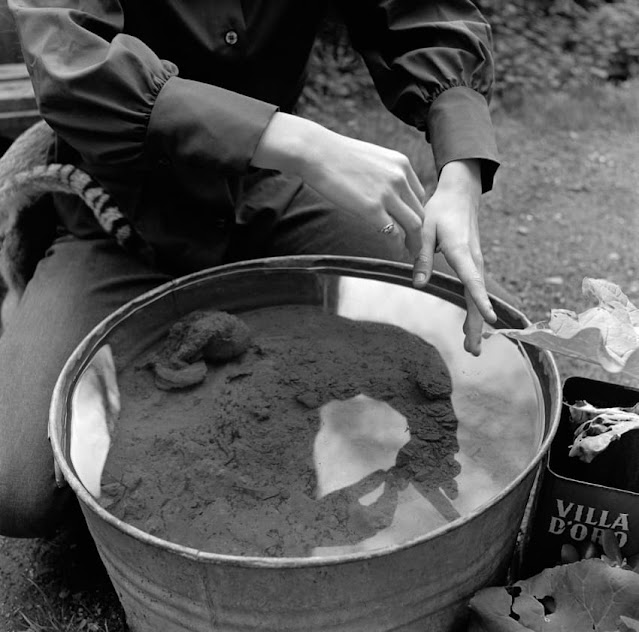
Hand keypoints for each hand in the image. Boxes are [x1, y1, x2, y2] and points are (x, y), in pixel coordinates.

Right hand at [251, 113, 425, 257]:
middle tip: (414, 246)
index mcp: (401, 164)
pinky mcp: (372, 208)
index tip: (410, 225)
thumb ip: (383, 174)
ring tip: (410, 253)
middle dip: (419, 232)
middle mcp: (400, 178)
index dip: (416, 213)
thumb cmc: (336, 155)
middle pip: (420, 211)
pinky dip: (397, 245)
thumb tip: (381, 190)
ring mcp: (387, 193)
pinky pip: (393, 233)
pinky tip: (394, 251)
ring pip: (413, 225)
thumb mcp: (371, 158)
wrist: (316, 152)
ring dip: (414, 242)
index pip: (419, 195)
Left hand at [412, 160, 496, 355]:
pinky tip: (469, 324)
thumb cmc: (441, 209)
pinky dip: (473, 309)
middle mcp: (473, 261)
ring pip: (477, 297)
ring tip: (471, 346)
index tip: (491, 321)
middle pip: (477, 298)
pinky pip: (474, 290)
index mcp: (461, 252)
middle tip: (473, 350)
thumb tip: (418, 285)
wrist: (460, 193)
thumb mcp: (425, 230)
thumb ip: (422, 257)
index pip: (472, 282)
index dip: (480, 302)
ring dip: (475, 321)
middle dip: (477, 325)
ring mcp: (475, 263)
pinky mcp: (473, 263)